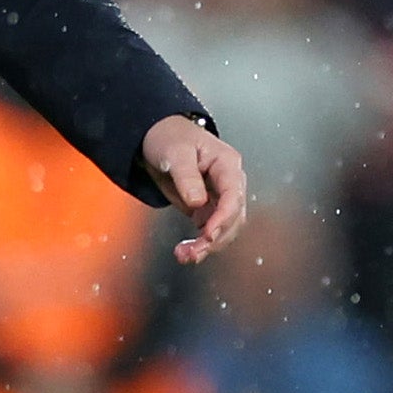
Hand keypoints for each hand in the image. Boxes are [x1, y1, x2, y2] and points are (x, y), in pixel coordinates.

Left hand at [142, 115, 246, 263]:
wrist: (158, 137)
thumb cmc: (170, 137)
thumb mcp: (176, 152)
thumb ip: (187, 176)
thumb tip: (197, 202)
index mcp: (227, 164)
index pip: (234, 195)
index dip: (224, 218)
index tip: (209, 234)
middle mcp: (228, 183)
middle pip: (233, 217)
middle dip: (216, 238)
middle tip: (194, 252)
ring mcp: (219, 197)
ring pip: (224, 229)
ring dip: (208, 246)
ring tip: (185, 255)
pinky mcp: (207, 208)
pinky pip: (210, 230)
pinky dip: (200, 244)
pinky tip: (185, 251)